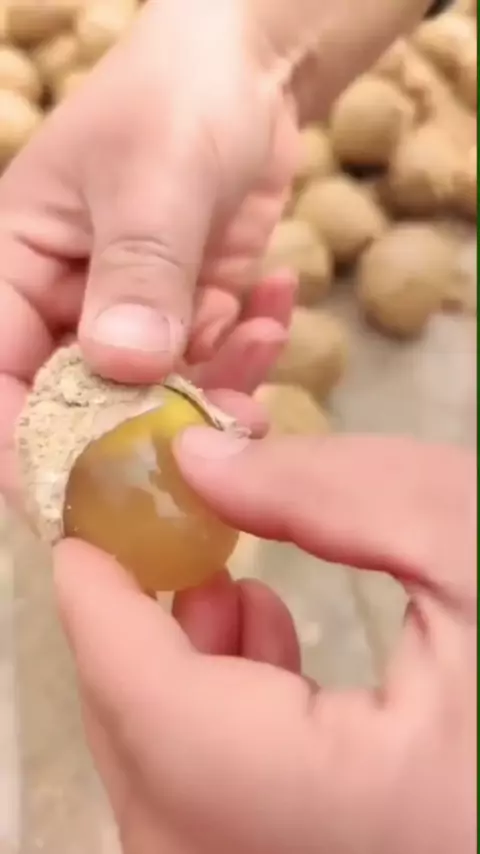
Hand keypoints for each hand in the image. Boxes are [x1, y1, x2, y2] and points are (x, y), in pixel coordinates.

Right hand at [0, 0, 432, 501]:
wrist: (246, 70)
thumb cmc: (174, 103)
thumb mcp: (152, 180)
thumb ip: (137, 273)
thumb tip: (126, 366)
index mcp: (18, 268)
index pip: (0, 374)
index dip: (29, 439)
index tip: (81, 488)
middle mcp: (66, 304)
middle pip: (83, 400)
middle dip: (146, 424)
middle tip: (217, 430)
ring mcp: (131, 314)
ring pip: (155, 390)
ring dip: (212, 385)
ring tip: (261, 343)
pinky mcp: (188, 314)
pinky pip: (208, 359)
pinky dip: (245, 347)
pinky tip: (274, 302)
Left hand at [55, 431, 475, 853]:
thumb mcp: (476, 541)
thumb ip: (336, 492)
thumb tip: (201, 460)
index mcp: (357, 817)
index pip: (156, 716)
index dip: (100, 609)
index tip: (85, 529)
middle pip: (149, 768)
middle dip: (134, 643)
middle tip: (171, 545)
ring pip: (172, 804)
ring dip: (171, 687)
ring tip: (229, 592)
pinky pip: (221, 824)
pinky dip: (217, 733)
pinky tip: (269, 651)